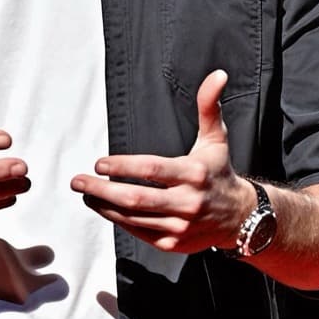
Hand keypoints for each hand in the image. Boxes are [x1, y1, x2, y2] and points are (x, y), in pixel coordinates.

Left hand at [70, 68, 255, 252]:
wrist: (240, 217)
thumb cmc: (219, 172)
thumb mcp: (216, 138)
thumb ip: (209, 106)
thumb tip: (217, 75)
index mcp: (194, 173)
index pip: (152, 169)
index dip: (123, 167)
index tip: (99, 164)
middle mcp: (187, 202)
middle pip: (137, 198)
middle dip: (102, 190)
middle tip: (78, 181)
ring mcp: (180, 226)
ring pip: (133, 218)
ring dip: (105, 207)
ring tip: (86, 193)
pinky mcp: (173, 243)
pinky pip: (138, 233)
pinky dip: (118, 221)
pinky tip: (105, 208)